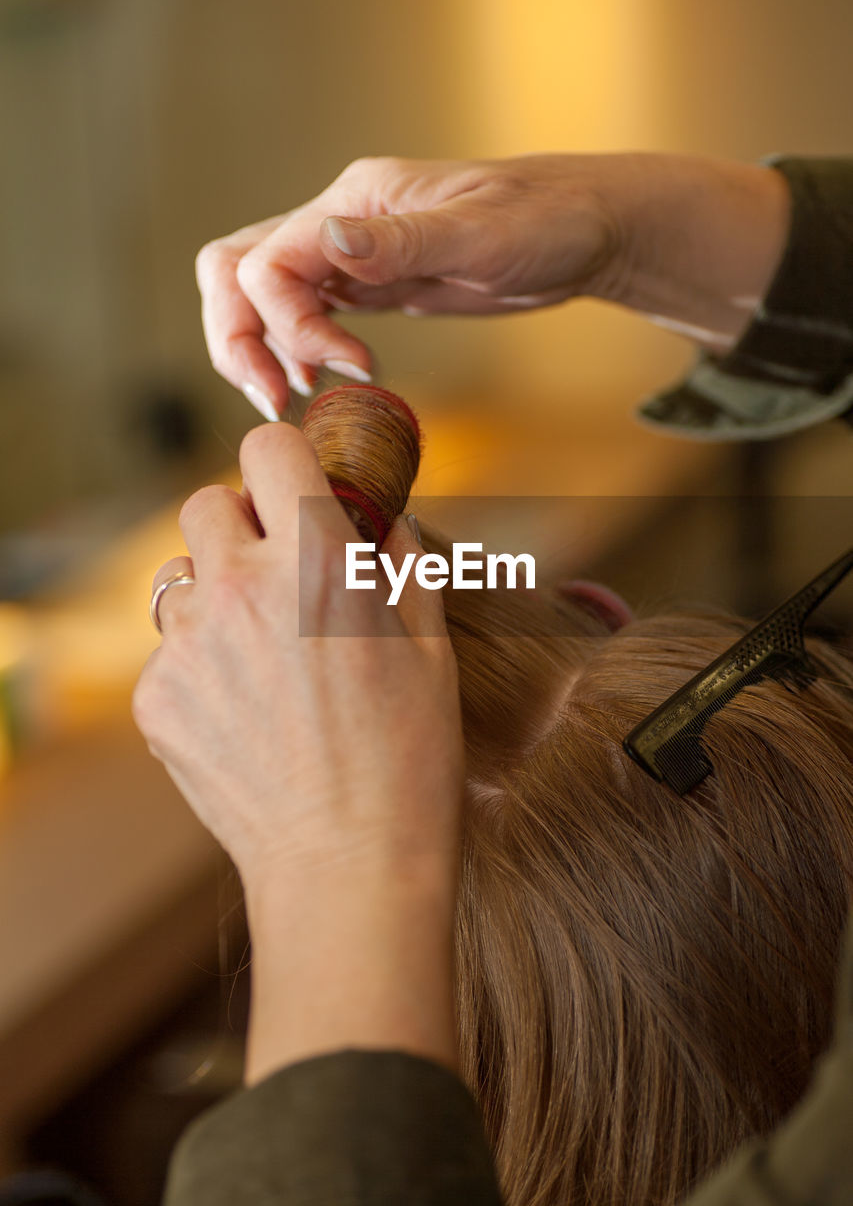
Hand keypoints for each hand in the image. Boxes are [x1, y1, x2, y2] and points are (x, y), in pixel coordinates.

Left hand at [133, 424, 464, 1079]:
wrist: (351, 866)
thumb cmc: (410, 757)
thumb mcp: (431, 644)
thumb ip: (401, 560)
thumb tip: (381, 519)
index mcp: (316, 561)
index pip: (266, 448)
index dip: (283, 463)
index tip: (297, 491)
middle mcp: (240, 588)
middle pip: (204, 504)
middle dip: (240, 524)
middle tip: (277, 572)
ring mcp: (189, 645)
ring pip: (180, 579)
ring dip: (215, 596)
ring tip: (263, 655)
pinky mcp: (157, 699)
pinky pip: (167, 652)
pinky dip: (199, 667)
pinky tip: (246, 713)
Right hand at [196, 152, 789, 419]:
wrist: (587, 229)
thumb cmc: (549, 222)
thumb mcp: (485, 236)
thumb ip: (404, 241)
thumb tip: (331, 243)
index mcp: (357, 202)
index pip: (269, 261)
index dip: (289, 324)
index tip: (348, 365)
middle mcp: (340, 222)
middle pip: (237, 271)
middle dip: (238, 338)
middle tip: (275, 399)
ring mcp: (350, 253)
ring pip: (259, 294)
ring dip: (261, 348)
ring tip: (299, 396)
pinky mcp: (370, 284)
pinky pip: (302, 312)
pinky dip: (295, 349)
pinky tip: (325, 379)